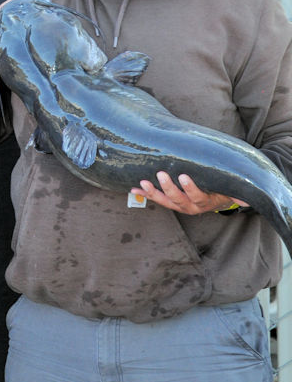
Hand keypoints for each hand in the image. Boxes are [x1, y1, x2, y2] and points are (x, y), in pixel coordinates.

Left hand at [132, 172, 247, 214]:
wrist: (217, 200)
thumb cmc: (222, 189)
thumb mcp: (228, 189)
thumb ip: (235, 190)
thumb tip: (246, 195)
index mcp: (205, 202)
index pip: (197, 196)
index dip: (190, 188)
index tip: (183, 176)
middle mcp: (191, 206)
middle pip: (178, 199)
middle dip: (168, 187)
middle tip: (161, 174)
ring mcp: (179, 206)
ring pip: (165, 202)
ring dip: (153, 192)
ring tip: (142, 183)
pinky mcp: (170, 203)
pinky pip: (157, 200)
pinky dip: (145, 194)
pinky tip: (134, 189)